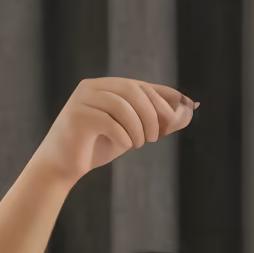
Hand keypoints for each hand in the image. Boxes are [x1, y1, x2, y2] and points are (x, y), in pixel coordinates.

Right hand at [36, 77, 194, 184]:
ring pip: (121, 104)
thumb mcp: (133, 132)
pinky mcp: (76, 117)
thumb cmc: (98, 147)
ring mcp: (82, 100)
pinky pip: (108, 122)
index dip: (164, 98)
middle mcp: (92, 87)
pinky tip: (124, 145)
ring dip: (138, 127)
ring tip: (137, 144)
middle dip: (152, 114)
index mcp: (106, 85)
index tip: (183, 112)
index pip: (141, 86)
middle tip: (155, 137)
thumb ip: (159, 121)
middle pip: (133, 90)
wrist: (62, 167)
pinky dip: (123, 136)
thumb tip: (191, 108)